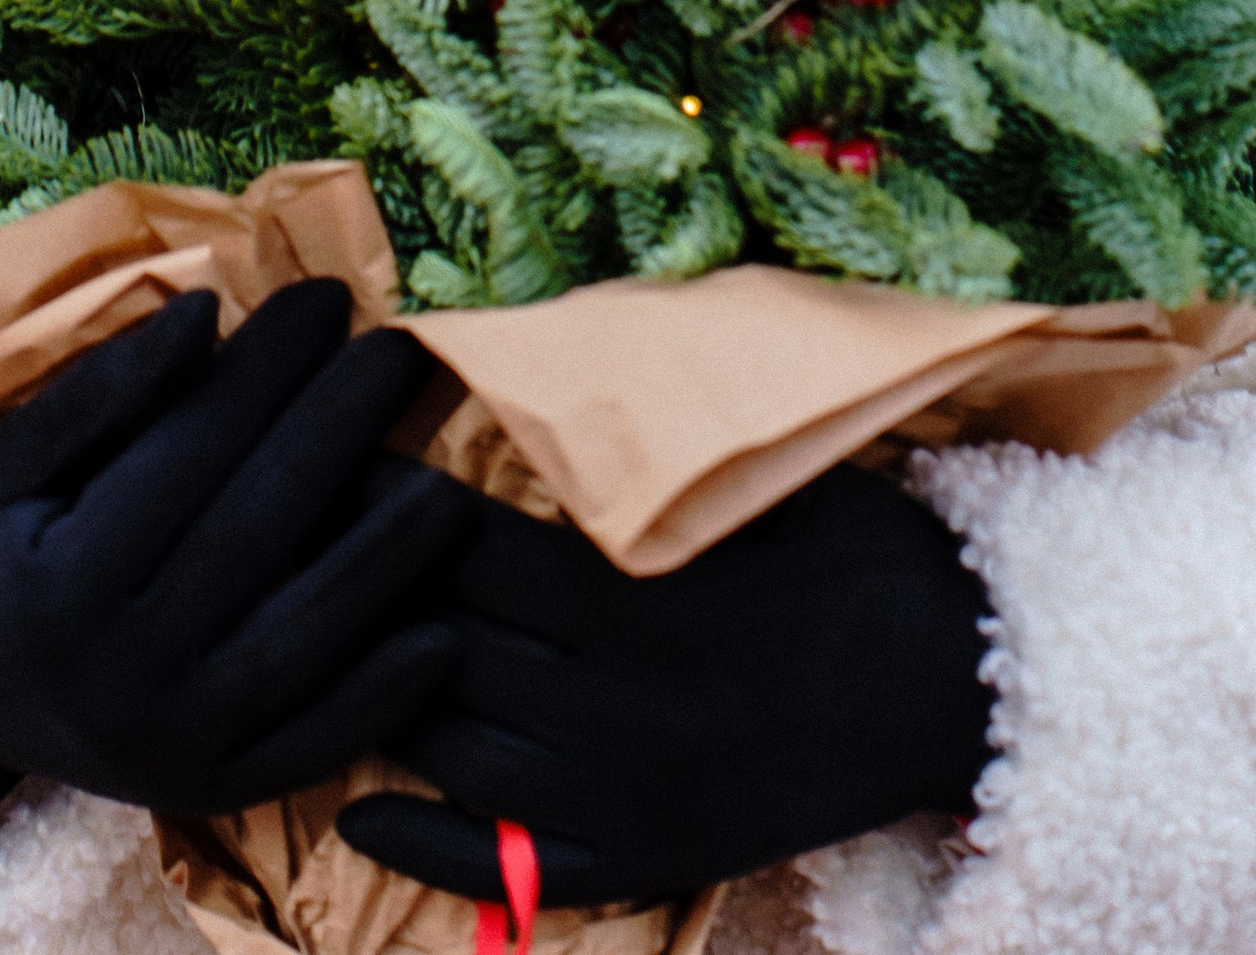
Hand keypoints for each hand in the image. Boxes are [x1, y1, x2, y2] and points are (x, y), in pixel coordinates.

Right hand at [0, 278, 470, 831]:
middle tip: (402, 352)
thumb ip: (102, 395)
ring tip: (448, 482)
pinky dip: (384, 695)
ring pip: (302, 642)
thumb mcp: (9, 472)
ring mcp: (172, 744)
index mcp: (64, 582)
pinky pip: (315, 743)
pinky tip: (443, 632)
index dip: (265, 368)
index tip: (326, 297)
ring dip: (385, 562)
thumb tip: (204, 311)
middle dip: (337, 430)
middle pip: (256, 532)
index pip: (189, 452)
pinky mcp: (215, 792)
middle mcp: (120, 672)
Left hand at [336, 464, 991, 905]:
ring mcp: (628, 796)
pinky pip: (513, 872)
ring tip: (310, 654)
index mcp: (643, 599)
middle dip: (366, 595)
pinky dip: (430, 847)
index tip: (338, 464)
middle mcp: (619, 705)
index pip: (472, 552)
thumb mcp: (765, 481)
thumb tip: (565, 382)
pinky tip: (361, 808)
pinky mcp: (649, 861)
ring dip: (380, 702)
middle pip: (449, 647)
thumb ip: (659, 457)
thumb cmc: (866, 552)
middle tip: (295, 549)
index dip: (395, 507)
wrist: (959, 682)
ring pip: (462, 754)